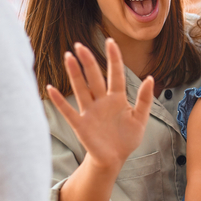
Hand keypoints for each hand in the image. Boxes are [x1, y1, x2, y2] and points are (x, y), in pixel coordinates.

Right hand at [47, 38, 154, 170]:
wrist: (114, 159)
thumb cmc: (126, 138)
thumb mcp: (140, 119)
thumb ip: (144, 99)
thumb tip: (150, 78)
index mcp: (117, 98)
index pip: (115, 74)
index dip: (113, 58)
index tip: (110, 41)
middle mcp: (101, 101)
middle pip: (94, 78)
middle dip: (88, 61)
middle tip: (80, 45)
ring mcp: (89, 112)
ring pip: (81, 89)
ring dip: (74, 74)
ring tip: (68, 57)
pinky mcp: (80, 125)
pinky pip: (68, 110)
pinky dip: (59, 100)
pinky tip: (51, 89)